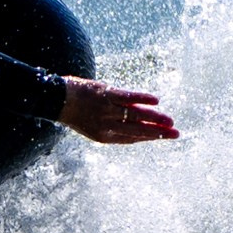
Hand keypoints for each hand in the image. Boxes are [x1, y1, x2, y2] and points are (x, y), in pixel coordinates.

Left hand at [59, 77, 178, 143]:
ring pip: (136, 115)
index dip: (149, 138)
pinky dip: (142, 98)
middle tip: (176, 134)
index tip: (164, 137)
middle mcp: (107, 125)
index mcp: (104, 136)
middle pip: (137, 130)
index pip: (131, 139)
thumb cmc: (75, 112)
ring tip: (170, 121)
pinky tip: (156, 101)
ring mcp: (107, 109)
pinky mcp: (106, 94)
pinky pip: (127, 97)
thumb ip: (111, 126)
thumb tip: (132, 123)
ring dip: (155, 118)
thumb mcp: (92, 126)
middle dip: (158, 132)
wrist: (56, 100)